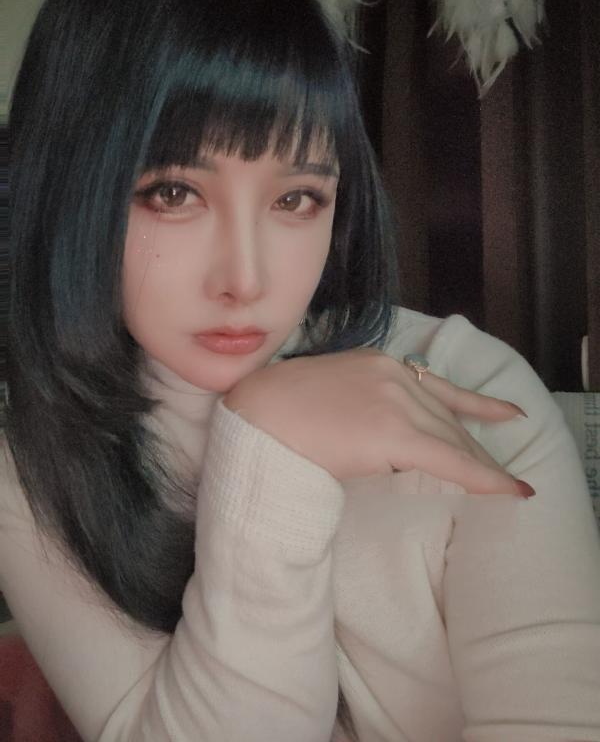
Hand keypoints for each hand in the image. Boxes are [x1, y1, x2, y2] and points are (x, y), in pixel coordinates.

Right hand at [223, 347, 533, 496]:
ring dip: (479, 464)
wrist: (258, 412)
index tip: (506, 413)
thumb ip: (358, 402)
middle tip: (500, 468)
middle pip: (448, 416)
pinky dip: (484, 477)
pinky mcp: (395, 433)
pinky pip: (449, 460)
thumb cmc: (277, 408)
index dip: (475, 405)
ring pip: (452, 438)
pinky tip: (511, 490)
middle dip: (475, 446)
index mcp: (378, 363)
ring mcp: (396, 402)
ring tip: (505, 484)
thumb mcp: (327, 392)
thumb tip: (371, 431)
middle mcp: (395, 375)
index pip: (436, 387)